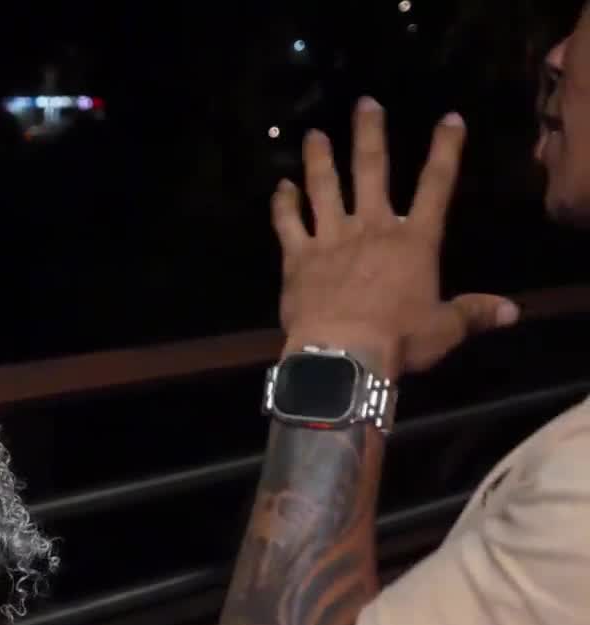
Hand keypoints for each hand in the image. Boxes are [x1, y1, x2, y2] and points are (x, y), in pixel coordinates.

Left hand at [272, 97, 519, 376]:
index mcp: (414, 241)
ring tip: (313, 134)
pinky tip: (280, 187)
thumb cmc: (399, 340)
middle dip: (370, 133)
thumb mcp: (445, 329)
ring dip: (319, 159)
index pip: (437, 185)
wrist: (343, 354)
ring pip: (324, 187)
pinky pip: (287, 223)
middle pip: (371, 170)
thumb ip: (473, 313)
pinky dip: (282, 204)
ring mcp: (331, 238)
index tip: (450, 118)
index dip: (445, 150)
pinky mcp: (297, 257)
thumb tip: (511, 311)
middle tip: (364, 102)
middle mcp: (372, 228)